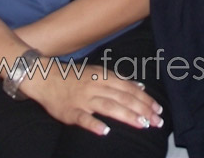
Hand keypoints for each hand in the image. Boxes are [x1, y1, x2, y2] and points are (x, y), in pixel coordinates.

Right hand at [23, 62, 163, 136]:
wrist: (46, 78)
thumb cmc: (75, 77)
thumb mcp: (98, 73)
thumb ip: (119, 81)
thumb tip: (141, 87)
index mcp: (104, 77)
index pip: (129, 88)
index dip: (145, 99)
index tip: (158, 109)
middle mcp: (96, 86)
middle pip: (123, 98)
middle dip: (142, 109)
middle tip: (157, 121)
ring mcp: (83, 99)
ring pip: (108, 106)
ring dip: (126, 115)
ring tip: (142, 124)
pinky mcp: (70, 111)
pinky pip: (83, 118)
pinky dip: (94, 124)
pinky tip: (105, 131)